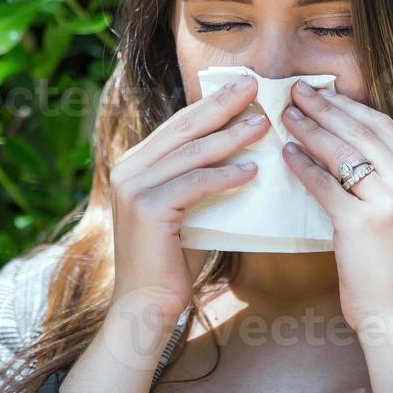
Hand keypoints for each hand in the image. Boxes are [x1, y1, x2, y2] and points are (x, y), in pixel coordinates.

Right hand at [106, 73, 266, 328]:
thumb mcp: (187, 211)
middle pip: (184, 128)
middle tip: (255, 85)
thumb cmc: (172, 263)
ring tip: (264, 123)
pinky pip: (194, 184)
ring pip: (191, 153)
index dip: (211, 103)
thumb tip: (244, 154)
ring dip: (231, 136)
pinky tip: (252, 170)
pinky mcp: (146, 209)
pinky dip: (225, 175)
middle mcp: (128, 170)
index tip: (243, 86)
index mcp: (135, 165)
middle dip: (222, 104)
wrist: (146, 307)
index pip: (178, 125)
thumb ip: (200, 181)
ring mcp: (134, 188)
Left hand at [280, 81, 392, 392]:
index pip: (384, 127)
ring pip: (342, 150)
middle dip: (326, 106)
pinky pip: (325, 184)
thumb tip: (352, 154)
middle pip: (361, 130)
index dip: (351, 106)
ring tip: (285, 115)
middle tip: (297, 90)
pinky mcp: (361, 222)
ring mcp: (388, 201)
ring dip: (310, 128)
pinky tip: (286, 155)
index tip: (326, 93)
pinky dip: (303, 166)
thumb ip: (386, 184)